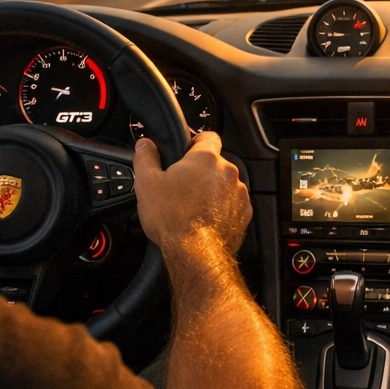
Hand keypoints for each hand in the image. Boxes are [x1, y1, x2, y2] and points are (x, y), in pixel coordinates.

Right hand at [133, 132, 251, 256]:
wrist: (195, 252)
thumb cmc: (173, 219)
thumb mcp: (147, 184)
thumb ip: (146, 158)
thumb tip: (145, 145)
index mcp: (205, 159)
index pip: (208, 136)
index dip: (196, 141)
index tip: (188, 150)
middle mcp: (227, 172)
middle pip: (215, 164)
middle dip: (201, 172)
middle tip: (183, 187)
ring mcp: (238, 193)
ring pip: (224, 185)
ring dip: (212, 191)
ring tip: (193, 207)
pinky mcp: (244, 212)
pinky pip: (233, 204)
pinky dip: (222, 209)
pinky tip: (205, 219)